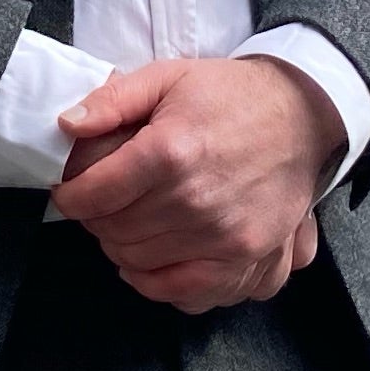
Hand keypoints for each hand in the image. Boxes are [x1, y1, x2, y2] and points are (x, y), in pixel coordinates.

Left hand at [50, 54, 336, 312]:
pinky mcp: (247, 258)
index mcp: (170, 151)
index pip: (95, 195)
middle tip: (100, 205)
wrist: (302, 114)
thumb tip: (66, 126)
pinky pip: (186, 293)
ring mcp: (224, 236)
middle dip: (96, 220)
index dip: (71, 196)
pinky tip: (150, 263)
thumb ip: (113, 100)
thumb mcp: (167, 77)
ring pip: (141, 264)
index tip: (70, 191)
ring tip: (125, 227)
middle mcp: (195, 200)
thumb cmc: (230, 95)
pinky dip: (158, 284)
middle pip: (115, 231)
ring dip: (122, 249)